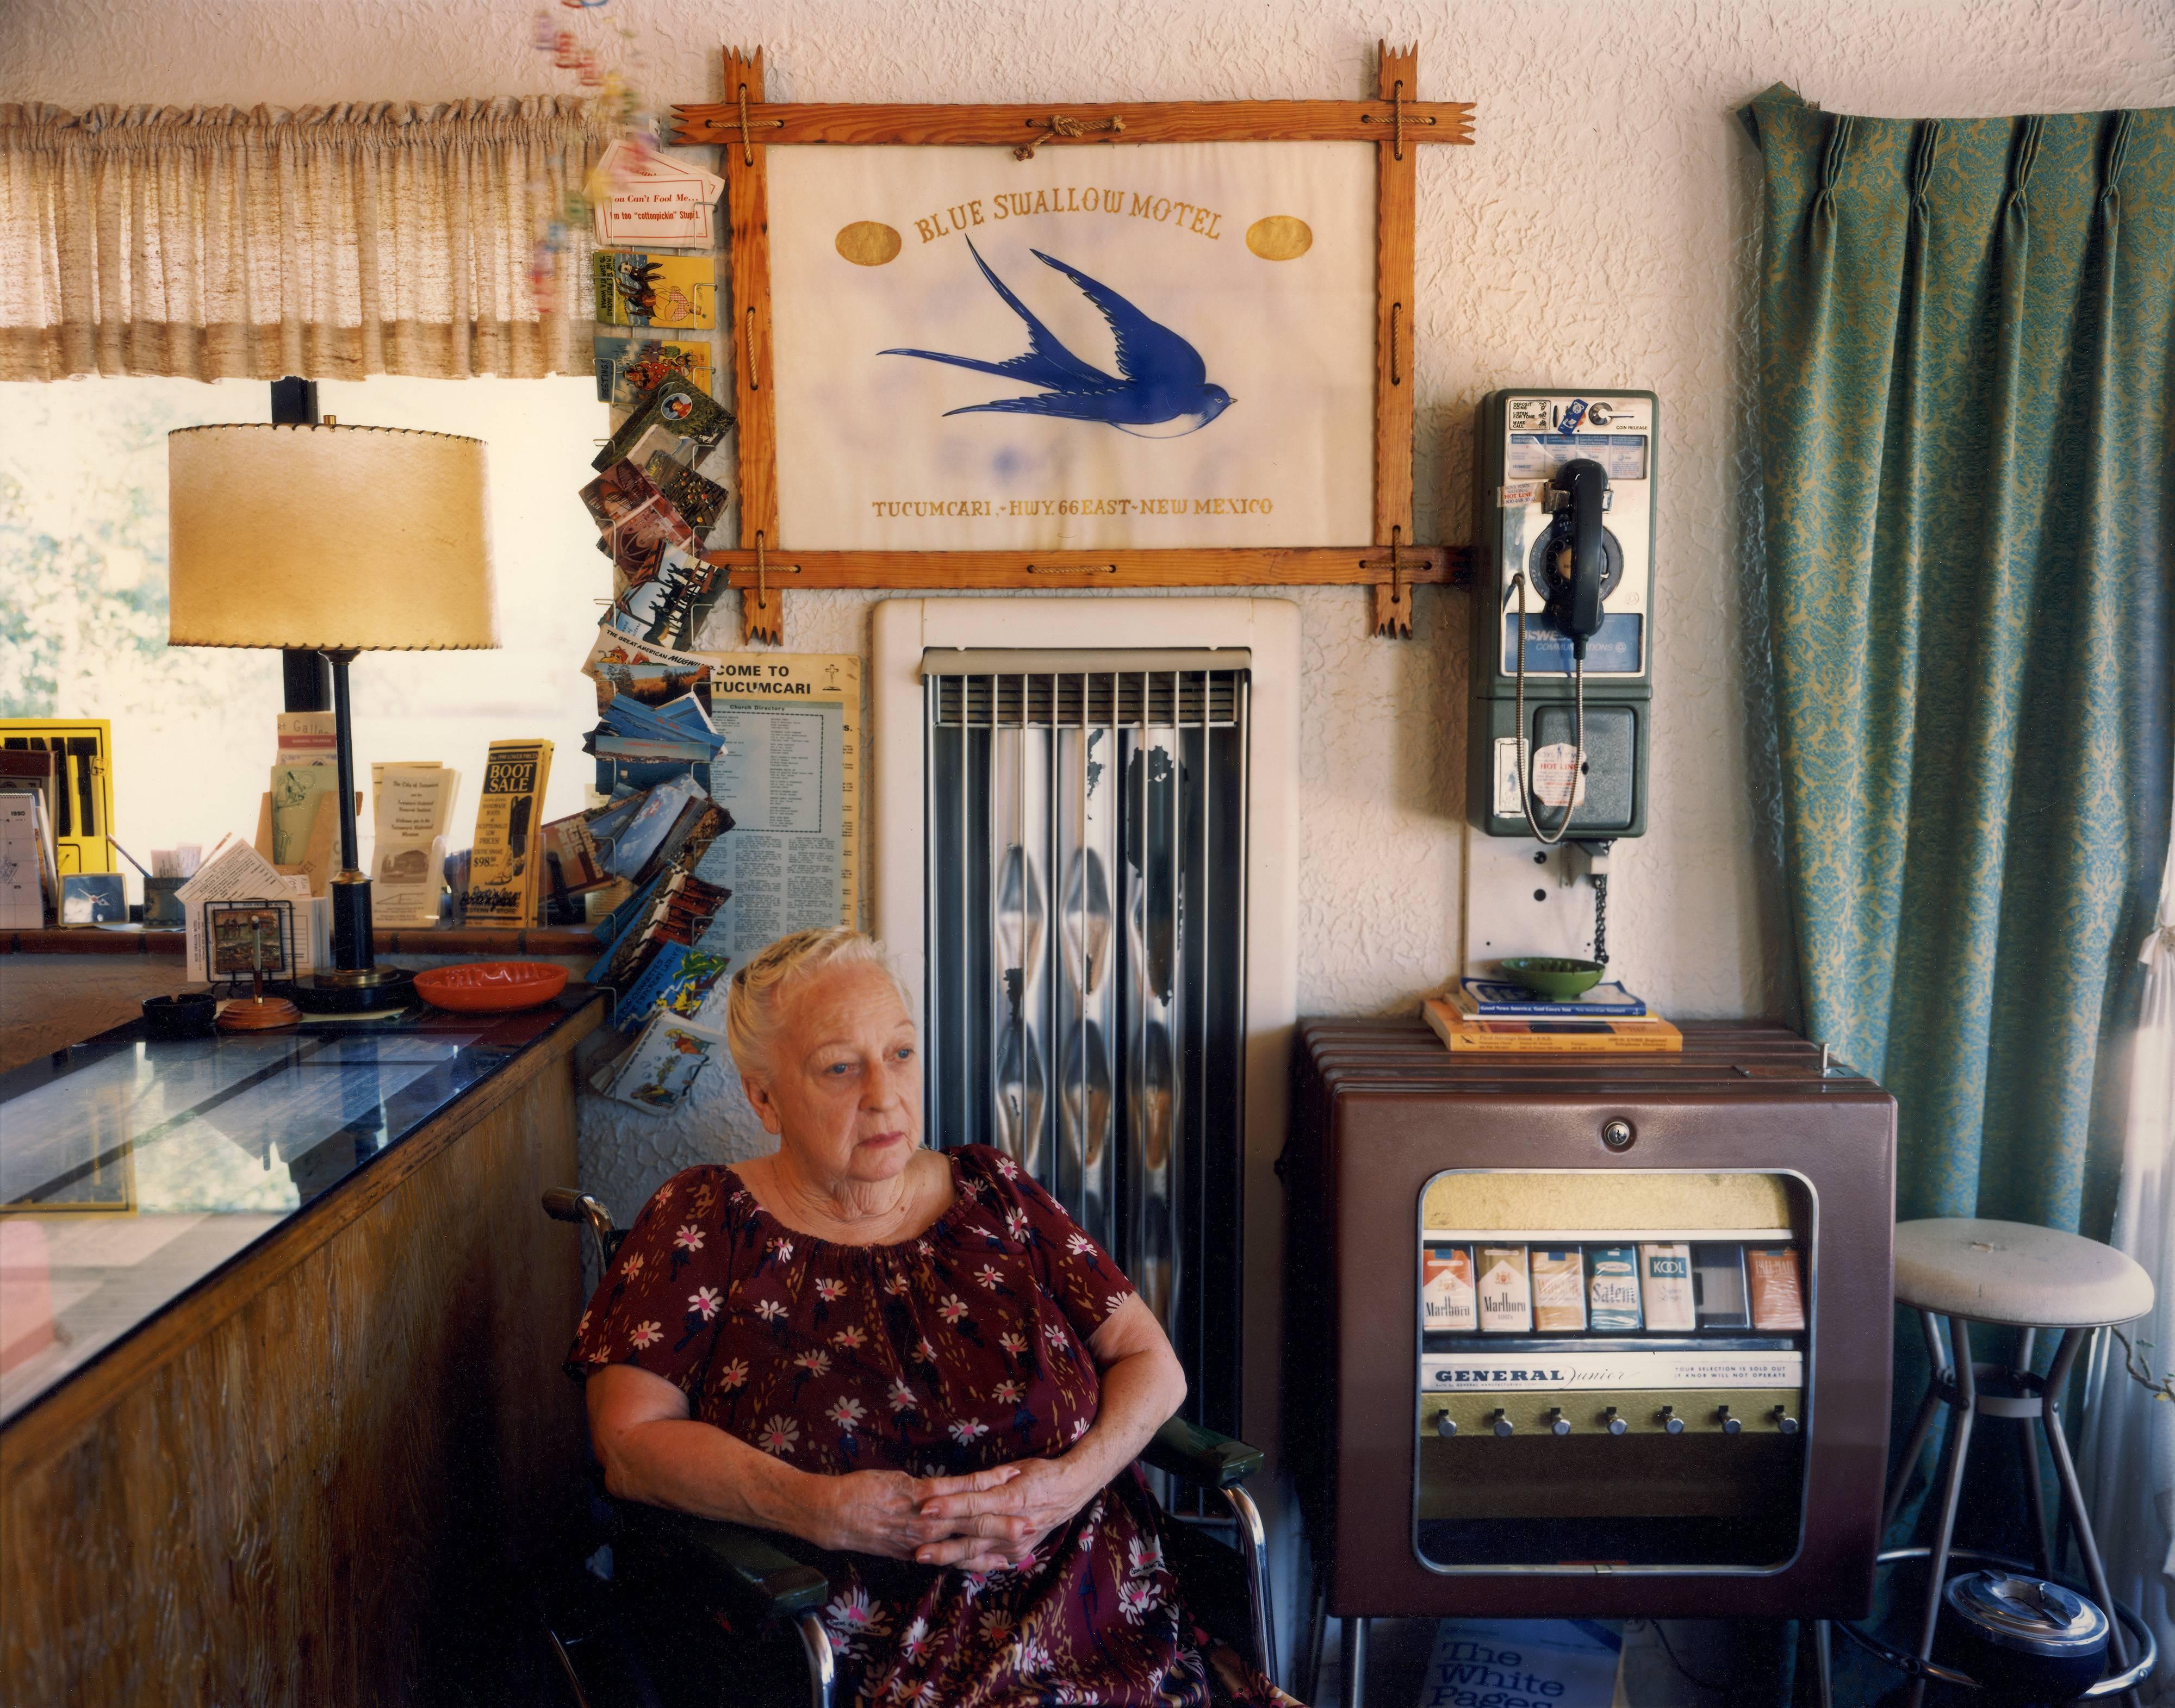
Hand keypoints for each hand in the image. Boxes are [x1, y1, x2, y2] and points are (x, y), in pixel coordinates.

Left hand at [797, 1464, 1021, 1560]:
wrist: (832, 1516)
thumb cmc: (859, 1526)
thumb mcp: (890, 1543)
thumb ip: (915, 1542)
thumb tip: (932, 1539)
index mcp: (923, 1550)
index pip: (964, 1556)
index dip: (990, 1556)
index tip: (1014, 1555)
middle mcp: (928, 1539)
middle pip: (974, 1537)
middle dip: (1005, 1533)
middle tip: (1033, 1528)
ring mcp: (924, 1517)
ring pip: (969, 1514)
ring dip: (998, 1506)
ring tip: (1023, 1500)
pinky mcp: (916, 1495)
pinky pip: (953, 1488)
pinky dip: (978, 1482)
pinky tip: (999, 1473)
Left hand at [911, 1456, 1092, 1571]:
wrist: (1071, 1490)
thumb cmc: (1039, 1473)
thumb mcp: (1014, 1469)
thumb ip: (984, 1480)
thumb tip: (953, 1485)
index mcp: (1011, 1498)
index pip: (974, 1503)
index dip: (948, 1505)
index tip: (924, 1506)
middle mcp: (1013, 1525)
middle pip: (972, 1534)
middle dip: (941, 1540)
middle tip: (914, 1543)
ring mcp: (1016, 1544)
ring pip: (977, 1552)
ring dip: (948, 1556)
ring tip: (922, 1556)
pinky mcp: (1018, 1553)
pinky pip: (988, 1560)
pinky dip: (967, 1562)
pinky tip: (946, 1564)